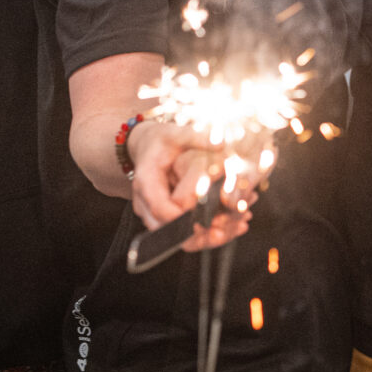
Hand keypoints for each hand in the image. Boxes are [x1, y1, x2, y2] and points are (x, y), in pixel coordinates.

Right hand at [125, 122, 264, 249]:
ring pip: (171, 236)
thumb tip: (220, 143)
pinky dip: (197, 234)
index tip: (206, 221)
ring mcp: (149, 211)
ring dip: (198, 238)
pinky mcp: (159, 216)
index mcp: (147, 181)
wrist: (146, 145)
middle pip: (164, 229)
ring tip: (228, 232)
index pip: (161, 208)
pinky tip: (223, 230)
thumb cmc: (162, 140)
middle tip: (223, 232)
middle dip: (193, 235)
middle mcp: (144, 200)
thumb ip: (197, 137)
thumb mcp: (178, 133)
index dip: (182, 219)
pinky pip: (175, 231)